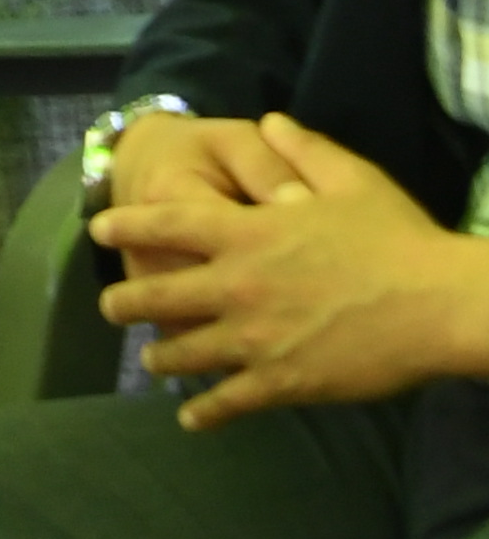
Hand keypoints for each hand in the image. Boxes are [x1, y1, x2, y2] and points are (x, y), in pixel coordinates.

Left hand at [100, 114, 488, 425]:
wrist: (440, 305)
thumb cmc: (398, 238)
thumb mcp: (350, 178)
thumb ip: (302, 148)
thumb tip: (268, 119)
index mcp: (248, 234)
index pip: (167, 224)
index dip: (127, 225)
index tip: (99, 229)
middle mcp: (238, 285)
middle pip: (159, 294)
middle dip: (125, 301)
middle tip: (109, 307)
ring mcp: (257, 337)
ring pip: (186, 351)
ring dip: (161, 357)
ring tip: (149, 360)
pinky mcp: (285, 381)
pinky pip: (230, 400)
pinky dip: (206, 411)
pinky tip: (189, 419)